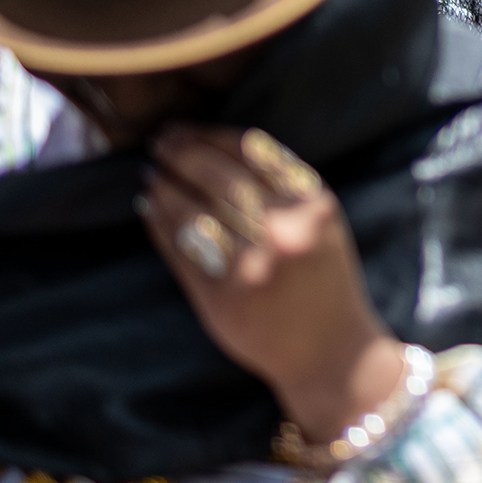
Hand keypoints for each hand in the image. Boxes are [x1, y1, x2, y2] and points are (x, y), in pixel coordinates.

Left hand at [139, 124, 403, 442]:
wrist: (330, 352)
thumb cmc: (323, 280)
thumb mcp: (320, 222)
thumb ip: (282, 186)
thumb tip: (213, 146)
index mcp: (312, 205)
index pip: (250, 150)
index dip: (210, 135)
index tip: (186, 130)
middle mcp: (283, 232)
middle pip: (217, 176)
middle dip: (180, 154)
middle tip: (159, 144)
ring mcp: (251, 267)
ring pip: (193, 211)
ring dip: (165, 188)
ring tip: (152, 176)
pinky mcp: (223, 299)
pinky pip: (181, 251)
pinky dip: (161, 225)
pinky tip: (151, 210)